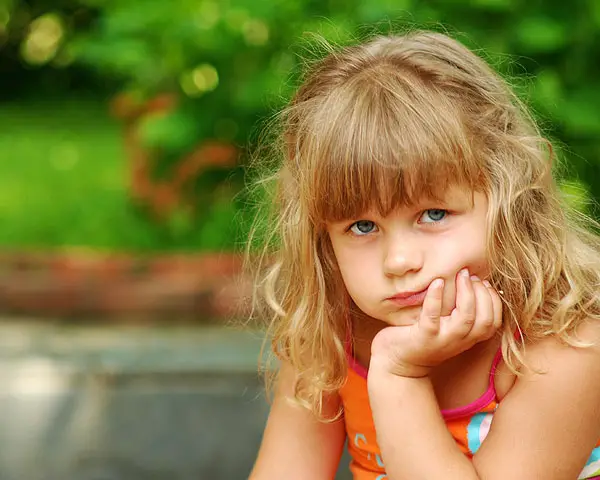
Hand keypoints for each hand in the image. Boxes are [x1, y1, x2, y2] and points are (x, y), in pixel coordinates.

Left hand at [369, 269, 502, 377]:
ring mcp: (442, 339)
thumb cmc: (422, 337)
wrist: (397, 363)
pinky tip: (437, 282)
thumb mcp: (446, 327)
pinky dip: (436, 297)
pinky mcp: (423, 336)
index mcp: (468, 338)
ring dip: (466, 293)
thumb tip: (471, 280)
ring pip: (466, 318)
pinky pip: (432, 316)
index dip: (493, 299)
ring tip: (460, 275)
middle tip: (468, 274)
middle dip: (482, 293)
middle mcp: (459, 340)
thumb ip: (459, 311)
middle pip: (485, 319)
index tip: (483, 282)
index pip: (494, 321)